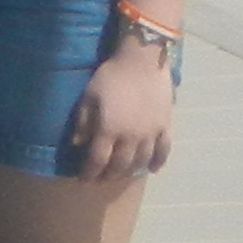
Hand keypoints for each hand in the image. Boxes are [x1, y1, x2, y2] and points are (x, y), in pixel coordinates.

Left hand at [66, 43, 176, 181]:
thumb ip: (83, 122)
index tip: (83, 180)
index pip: (98, 160)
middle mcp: (131, 137)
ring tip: (120, 175)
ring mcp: (150, 133)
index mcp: (109, 129)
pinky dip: (158, 163)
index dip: (90, 172)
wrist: (142, 62)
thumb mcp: (89, 97)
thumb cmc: (110, 77)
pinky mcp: (165, 126)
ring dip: (129, 171)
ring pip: (141, 161)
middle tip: (100, 180)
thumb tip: (78, 144)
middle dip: (108, 175)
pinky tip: (152, 170)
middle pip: (119, 165)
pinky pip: (164, 151)